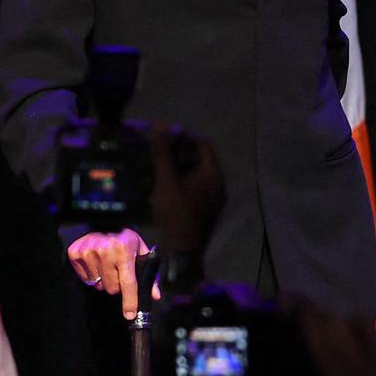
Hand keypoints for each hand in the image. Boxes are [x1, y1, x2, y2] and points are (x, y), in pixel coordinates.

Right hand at [66, 227, 150, 318]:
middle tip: (117, 272)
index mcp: (124, 251)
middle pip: (112, 288)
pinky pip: (85, 278)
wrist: (104, 222)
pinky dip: (91, 275)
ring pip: (98, 285)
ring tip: (107, 265)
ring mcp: (88, 252)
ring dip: (104, 280)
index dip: (130, 300)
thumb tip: (154, 295)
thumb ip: (148, 274)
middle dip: (117, 285)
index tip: (129, 314)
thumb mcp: (140, 250)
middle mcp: (105, 251)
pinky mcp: (75, 253)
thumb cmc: (124, 239)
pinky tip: (95, 263)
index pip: (128, 282)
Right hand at [146, 127, 223, 256]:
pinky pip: (194, 188)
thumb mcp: (166, 180)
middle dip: (179, 153)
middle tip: (158, 152)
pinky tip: (163, 186)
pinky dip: (180, 182)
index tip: (163, 138)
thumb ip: (163, 152)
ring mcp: (213, 198)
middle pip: (200, 159)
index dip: (183, 138)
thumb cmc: (175, 213)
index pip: (203, 144)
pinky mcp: (205, 209)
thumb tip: (159, 124)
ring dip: (178, 168)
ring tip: (157, 167)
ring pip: (196, 174)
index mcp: (214, 174)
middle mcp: (218, 184)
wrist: (181, 251)